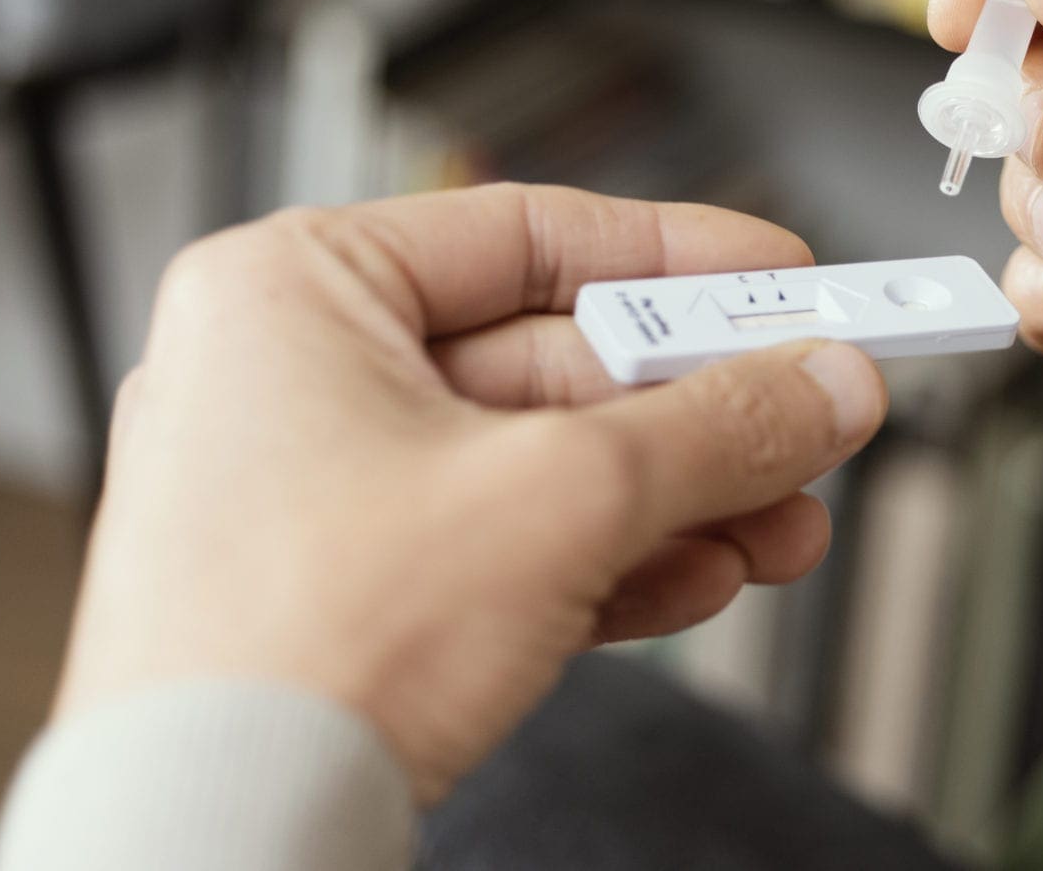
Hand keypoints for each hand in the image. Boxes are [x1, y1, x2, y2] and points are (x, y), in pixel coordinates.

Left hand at [55, 185, 884, 800]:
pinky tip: (704, 575)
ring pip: (544, 466)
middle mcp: (297, 381)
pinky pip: (508, 546)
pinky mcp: (351, 596)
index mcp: (297, 293)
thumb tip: (824, 385)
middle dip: (701, 411)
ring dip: (680, 498)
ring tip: (784, 522)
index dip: (677, 255)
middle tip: (809, 412)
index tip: (778, 276)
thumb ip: (716, 428)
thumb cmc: (294, 651)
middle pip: (555, 362)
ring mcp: (320, 495)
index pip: (528, 233)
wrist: (218, 843)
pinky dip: (611, 561)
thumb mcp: (560, 499)